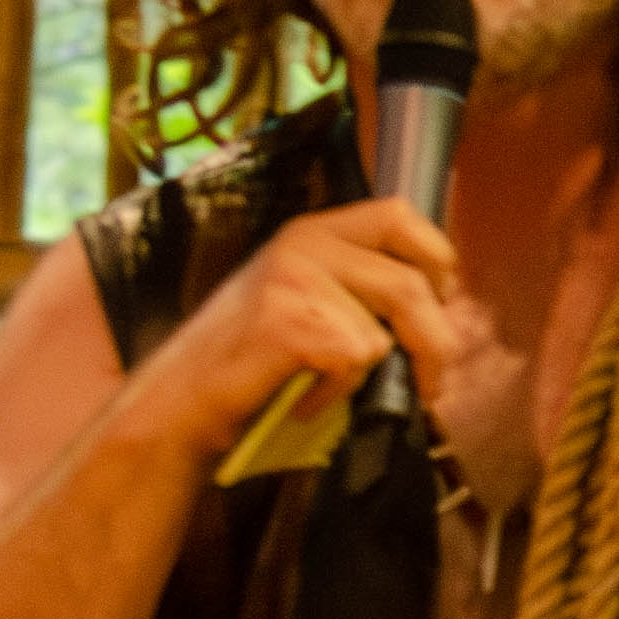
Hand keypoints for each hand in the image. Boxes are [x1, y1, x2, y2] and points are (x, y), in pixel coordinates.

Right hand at [130, 191, 469, 464]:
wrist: (180, 400)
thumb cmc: (249, 359)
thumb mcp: (303, 297)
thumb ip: (356, 285)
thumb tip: (438, 305)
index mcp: (313, 230)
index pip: (400, 216)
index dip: (435, 262)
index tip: (437, 306)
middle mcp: (304, 242)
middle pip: (412, 282)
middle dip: (434, 343)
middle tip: (429, 384)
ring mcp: (293, 278)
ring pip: (385, 333)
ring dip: (376, 379)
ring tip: (332, 391)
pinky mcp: (287, 321)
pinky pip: (355, 362)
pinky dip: (337, 396)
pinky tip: (305, 403)